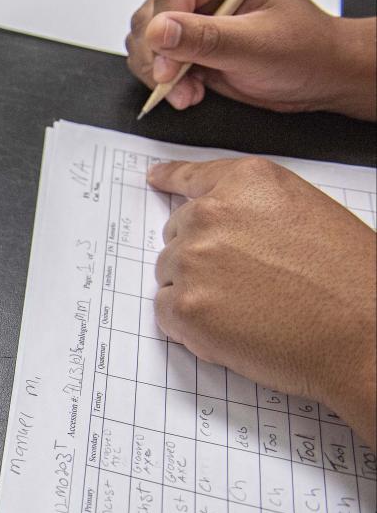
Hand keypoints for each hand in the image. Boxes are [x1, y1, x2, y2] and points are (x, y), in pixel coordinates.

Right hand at [126, 0, 376, 120]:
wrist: (318, 75)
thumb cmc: (305, 52)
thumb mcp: (257, 46)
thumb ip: (206, 38)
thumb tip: (158, 30)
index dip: (162, 34)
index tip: (169, 71)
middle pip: (151, 16)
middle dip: (159, 59)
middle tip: (179, 87)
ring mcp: (193, 11)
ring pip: (145, 38)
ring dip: (159, 72)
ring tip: (189, 91)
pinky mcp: (186, 37)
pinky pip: (153, 55)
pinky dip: (163, 79)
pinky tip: (189, 89)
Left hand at [150, 156, 376, 442]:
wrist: (366, 335)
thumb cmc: (349, 280)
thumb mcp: (305, 214)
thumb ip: (251, 208)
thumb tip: (214, 217)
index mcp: (245, 182)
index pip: (190, 177)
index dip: (172, 181)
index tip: (155, 179)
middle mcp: (210, 213)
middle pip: (177, 234)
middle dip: (202, 256)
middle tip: (247, 282)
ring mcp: (192, 260)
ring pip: (170, 274)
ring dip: (197, 291)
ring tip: (250, 308)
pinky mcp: (184, 307)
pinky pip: (166, 312)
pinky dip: (190, 325)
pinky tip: (234, 329)